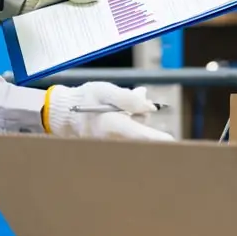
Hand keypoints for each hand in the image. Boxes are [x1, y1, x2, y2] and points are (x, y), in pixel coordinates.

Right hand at [42, 82, 173, 140]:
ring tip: (121, 104)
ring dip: (137, 117)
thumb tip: (149, 106)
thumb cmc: (83, 99)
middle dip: (144, 115)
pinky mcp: (112, 145)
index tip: (173, 141)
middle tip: (140, 97)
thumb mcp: (105, 90)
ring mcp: (113, 145)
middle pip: (143, 133)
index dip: (160, 139)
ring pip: (137, 131)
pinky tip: (120, 113)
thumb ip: (128, 98)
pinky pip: (129, 134)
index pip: (144, 137)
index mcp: (114, 128)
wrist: (63, 114)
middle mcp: (115, 141)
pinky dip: (129, 122)